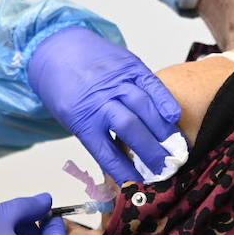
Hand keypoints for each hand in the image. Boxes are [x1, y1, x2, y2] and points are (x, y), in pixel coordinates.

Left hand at [27, 27, 180, 183]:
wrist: (57, 49)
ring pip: (144, 106)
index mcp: (81, 119)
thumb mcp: (72, 118)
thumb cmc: (66, 89)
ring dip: (163, 130)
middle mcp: (99, 98)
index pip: (107, 153)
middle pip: (130, 128)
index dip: (126, 171)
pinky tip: (175, 117)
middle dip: (152, 151)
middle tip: (167, 167)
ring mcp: (116, 80)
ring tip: (176, 147)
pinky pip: (151, 84)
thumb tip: (123, 167)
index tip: (140, 185)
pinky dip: (165, 100)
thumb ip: (97, 138)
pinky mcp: (130, 66)